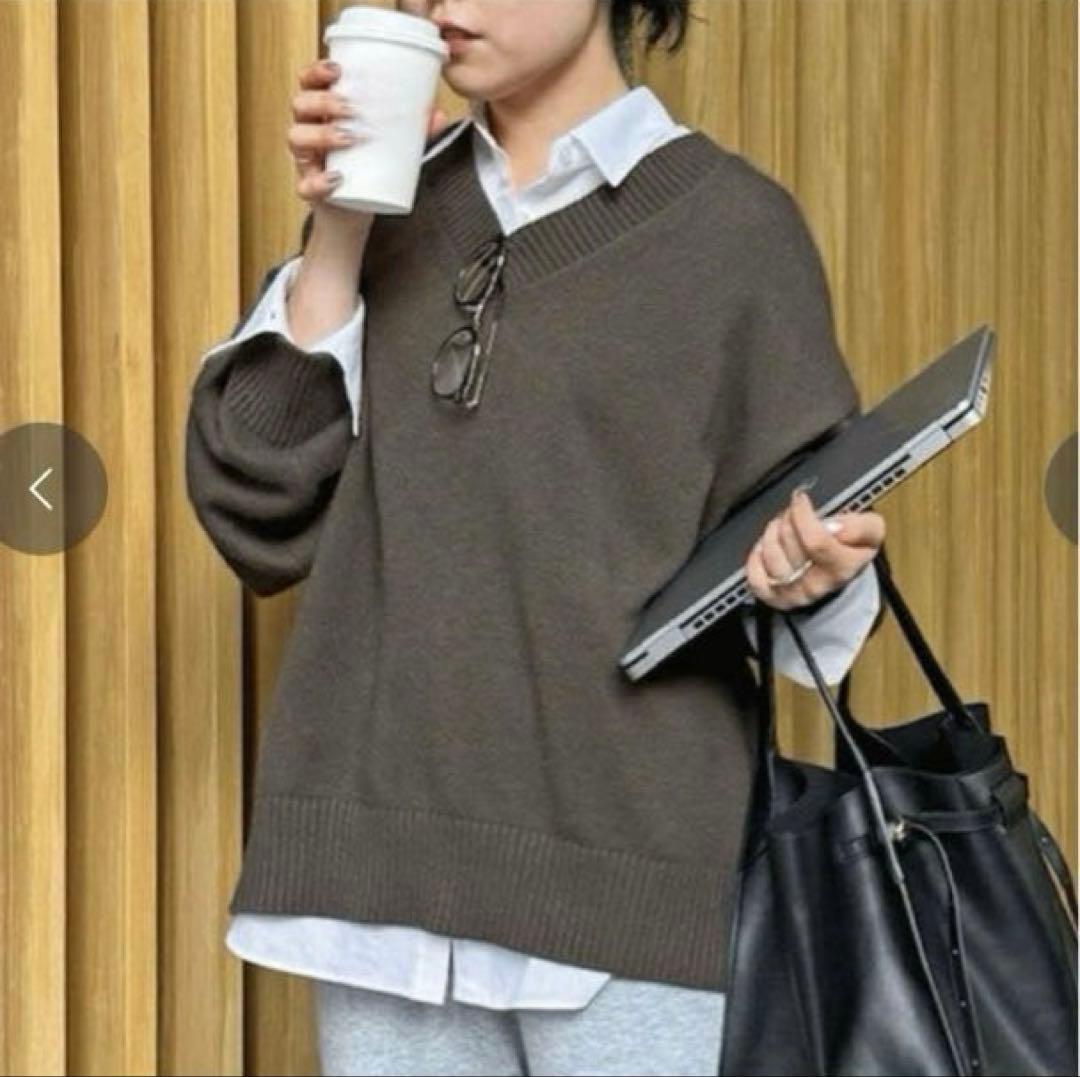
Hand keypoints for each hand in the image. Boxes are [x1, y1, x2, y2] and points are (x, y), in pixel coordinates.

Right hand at [288, 57, 450, 213]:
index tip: (337, 69)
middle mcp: (307, 131)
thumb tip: (437, 115)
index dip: (316, 72)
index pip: (308, 83)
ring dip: (322, 134)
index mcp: (321, 113)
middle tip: (353, 108)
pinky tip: (337, 178)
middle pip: (300, 105)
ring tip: (350, 138)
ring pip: (296, 137)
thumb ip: (411, 132)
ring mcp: (306, 160)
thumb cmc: (366, 171)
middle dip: (325, 101)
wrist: (354, 214)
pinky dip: (318, 181)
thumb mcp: (388, 146)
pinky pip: (305, 185)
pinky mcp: (309, 189)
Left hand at [744, 487, 884, 610]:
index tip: (801, 499)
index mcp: (842, 568)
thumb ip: (863, 525)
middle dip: (789, 518)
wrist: (838, 573)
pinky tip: (767, 547)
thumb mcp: (870, 532)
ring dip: (772, 533)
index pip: (816, 542)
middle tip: (795, 513)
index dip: (802, 515)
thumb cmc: (851, 549)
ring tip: (783, 527)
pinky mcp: (772, 597)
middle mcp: (816, 586)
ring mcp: (792, 594)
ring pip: (770, 555)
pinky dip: (756, 557)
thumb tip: (838, 528)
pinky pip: (754, 576)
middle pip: (789, 543)